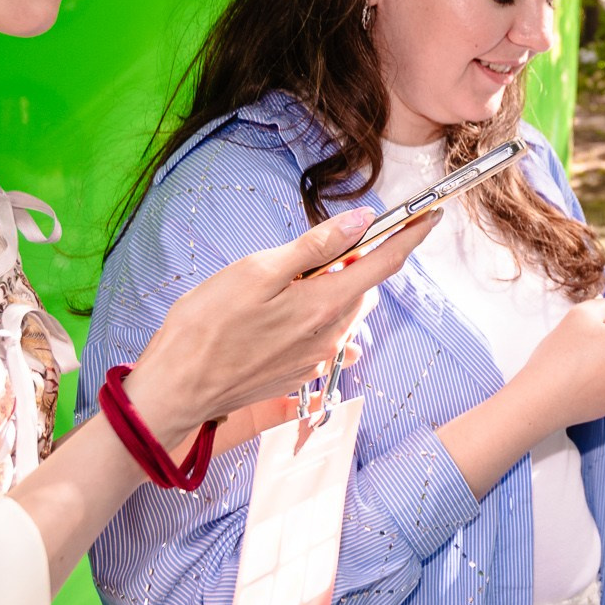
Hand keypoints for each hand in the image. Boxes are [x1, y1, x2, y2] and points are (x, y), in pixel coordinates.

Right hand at [124, 206, 435, 444]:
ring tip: (279, 287)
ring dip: (328, 291)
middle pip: (361, 287)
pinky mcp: (300, 374)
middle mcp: (331, 336)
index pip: (385, 263)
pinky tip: (277, 317)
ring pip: (342, 312)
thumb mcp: (257, 271)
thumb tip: (362, 221)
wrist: (176, 390)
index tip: (429, 215)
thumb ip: (315, 248)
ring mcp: (317, 359)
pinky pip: (323, 336)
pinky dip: (312, 317)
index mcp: (325, 304)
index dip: (410, 235)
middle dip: (350, 263)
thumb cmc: (206, 326)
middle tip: (307, 251)